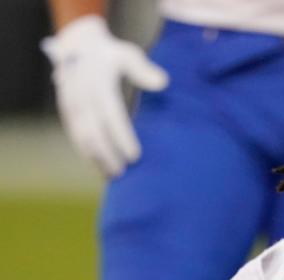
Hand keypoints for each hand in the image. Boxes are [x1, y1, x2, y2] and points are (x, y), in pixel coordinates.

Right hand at [41, 15, 168, 176]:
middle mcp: (81, 95)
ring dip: (95, 158)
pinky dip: (86, 153)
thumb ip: (143, 69)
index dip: (122, 137)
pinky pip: (74, 136)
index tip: (135, 156)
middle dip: (108, 154)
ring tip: (113, 175)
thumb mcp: (128, 54)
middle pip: (93, 131)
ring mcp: (70, 104)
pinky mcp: (66, 111)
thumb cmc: (111, 54)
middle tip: (124, 171)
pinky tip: (99, 167)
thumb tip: (163, 83)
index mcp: (97, 82)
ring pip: (81, 137)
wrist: (78, 45)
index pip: (111, 115)